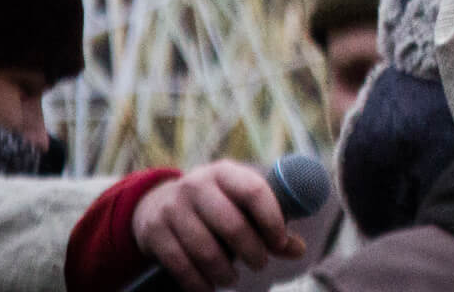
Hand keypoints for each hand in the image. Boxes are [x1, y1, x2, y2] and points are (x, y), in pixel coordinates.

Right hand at [130, 160, 305, 291]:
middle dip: (252, 251)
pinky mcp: (155, 231)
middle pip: (232, 224)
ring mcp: (173, 207)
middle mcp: (197, 185)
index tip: (280, 242)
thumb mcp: (240, 202)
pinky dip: (198, 282)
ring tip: (234, 278)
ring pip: (206, 249)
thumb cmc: (215, 204)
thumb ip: (270, 223)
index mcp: (225, 172)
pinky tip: (210, 287)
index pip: (254, 192)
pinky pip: (180, 264)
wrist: (157, 202)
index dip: (271, 220)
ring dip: (225, 272)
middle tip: (260, 264)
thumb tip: (298, 250)